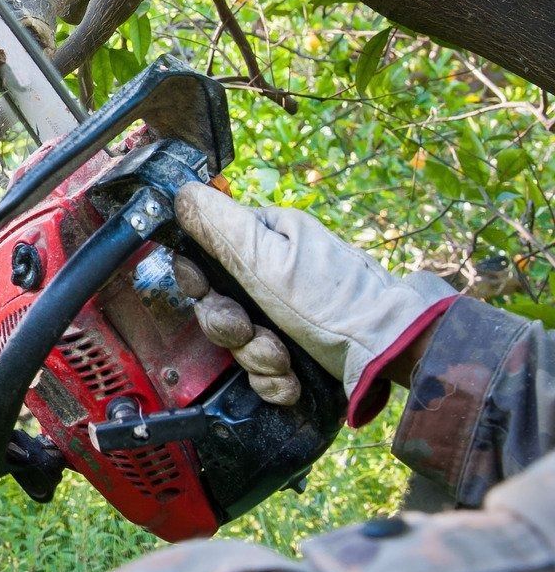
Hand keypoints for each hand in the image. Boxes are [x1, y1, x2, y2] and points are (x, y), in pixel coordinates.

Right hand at [174, 183, 457, 423]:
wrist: (391, 355)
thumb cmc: (332, 300)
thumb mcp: (268, 258)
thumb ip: (219, 226)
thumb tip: (180, 191)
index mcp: (265, 239)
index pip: (204, 256)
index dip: (198, 282)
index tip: (206, 294)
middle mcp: (273, 274)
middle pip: (217, 305)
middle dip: (231, 327)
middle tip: (251, 331)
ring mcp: (285, 315)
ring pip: (238, 341)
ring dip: (255, 357)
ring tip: (283, 360)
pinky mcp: (296, 352)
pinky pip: (261, 369)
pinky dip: (273, 379)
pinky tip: (291, 379)